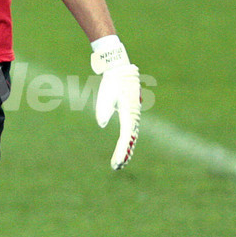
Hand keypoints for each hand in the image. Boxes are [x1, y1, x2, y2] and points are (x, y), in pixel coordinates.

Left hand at [91, 39, 140, 169]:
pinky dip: (127, 142)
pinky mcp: (130, 113)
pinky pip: (130, 131)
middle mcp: (133, 116)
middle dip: (124, 154)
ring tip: (119, 164)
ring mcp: (133, 115)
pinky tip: (124, 150)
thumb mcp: (106, 95)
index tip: (117, 161)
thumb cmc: (111, 82)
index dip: (122, 150)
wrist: (120, 70)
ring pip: (131, 137)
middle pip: (130, 140)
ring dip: (126, 150)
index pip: (126, 137)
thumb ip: (104, 109)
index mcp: (128, 112)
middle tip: (116, 167)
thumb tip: (101, 123)